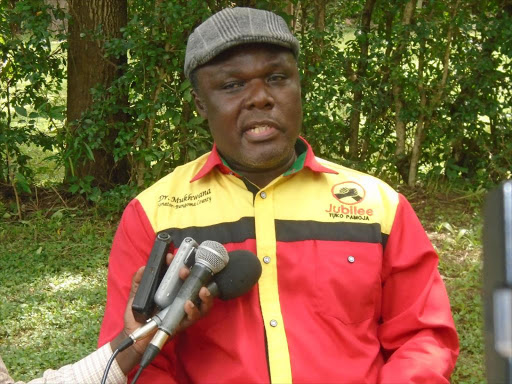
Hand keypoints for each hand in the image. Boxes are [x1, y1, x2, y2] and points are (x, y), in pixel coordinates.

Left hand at [110, 251, 214, 373]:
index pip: (183, 274)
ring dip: (205, 296)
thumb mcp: (136, 295)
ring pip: (203, 303)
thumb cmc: (137, 315)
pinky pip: (193, 317)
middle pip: (197, 286)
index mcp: (173, 290)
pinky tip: (188, 304)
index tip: (174, 256)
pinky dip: (193, 310)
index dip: (183, 263)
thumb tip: (144, 268)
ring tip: (202, 290)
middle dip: (196, 277)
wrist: (134, 336)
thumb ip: (138, 281)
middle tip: (185, 271)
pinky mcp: (183, 324)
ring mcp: (185, 312)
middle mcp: (182, 298)